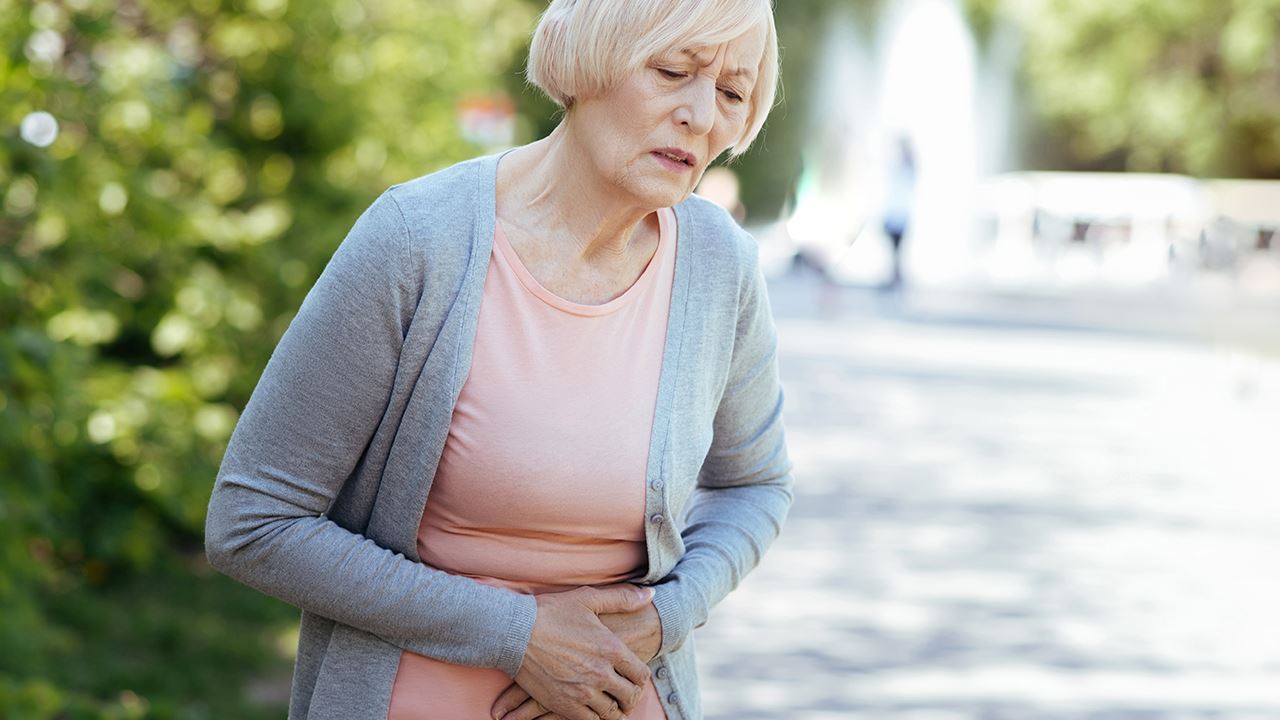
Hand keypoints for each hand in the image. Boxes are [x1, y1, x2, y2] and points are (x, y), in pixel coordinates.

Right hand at [497, 584, 652, 719]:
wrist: (515, 632)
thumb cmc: (551, 612)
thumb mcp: (588, 599)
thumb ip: (622, 598)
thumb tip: (649, 596)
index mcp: (611, 649)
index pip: (641, 675)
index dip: (640, 678)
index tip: (633, 677)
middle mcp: (601, 674)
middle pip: (629, 697)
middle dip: (630, 696)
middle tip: (624, 694)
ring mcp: (582, 692)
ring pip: (611, 713)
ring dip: (613, 709)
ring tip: (609, 702)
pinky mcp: (563, 704)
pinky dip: (594, 717)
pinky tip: (592, 709)